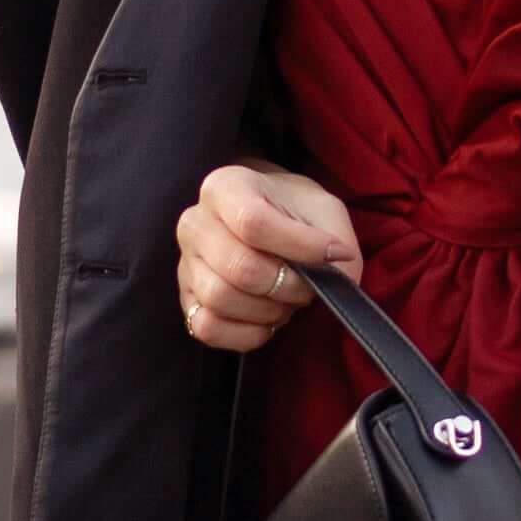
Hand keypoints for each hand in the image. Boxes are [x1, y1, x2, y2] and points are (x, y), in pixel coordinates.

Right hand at [175, 161, 361, 351]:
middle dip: (287, 285)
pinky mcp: (187, 299)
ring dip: (268, 310)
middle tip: (309, 285)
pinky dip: (246, 333)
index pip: (253, 222)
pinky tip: (268, 320)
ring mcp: (186, 263)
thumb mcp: (323, 210)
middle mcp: (195, 222)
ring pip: (221, 300)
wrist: (267, 222)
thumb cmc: (295, 214)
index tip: (335, 253)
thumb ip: (334, 238)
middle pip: (239, 267)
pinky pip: (207, 328)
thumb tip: (334, 275)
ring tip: (287, 299)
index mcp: (224, 187)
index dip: (300, 246)